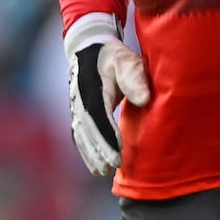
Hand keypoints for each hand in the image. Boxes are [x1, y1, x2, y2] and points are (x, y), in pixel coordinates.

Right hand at [65, 13, 148, 178]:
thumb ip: (135, 79)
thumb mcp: (127, 61)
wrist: (89, 48)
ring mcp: (76, 106)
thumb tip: (143, 100)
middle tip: (112, 166)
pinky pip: (78, 134)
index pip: (99, 113)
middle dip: (99, 148)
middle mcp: (80, 98)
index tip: (118, 148)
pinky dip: (85, 151)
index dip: (107, 132)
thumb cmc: (114, 56)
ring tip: (102, 170)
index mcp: (93, 86)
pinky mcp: (77, 112)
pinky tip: (95, 164)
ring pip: (81, 133)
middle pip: (88, 127)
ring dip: (90, 153)